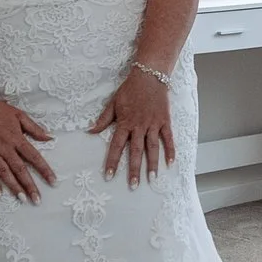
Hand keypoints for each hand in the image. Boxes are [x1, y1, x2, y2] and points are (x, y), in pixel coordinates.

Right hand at [0, 94, 55, 200]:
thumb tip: (50, 137)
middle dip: (30, 185)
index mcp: (17, 138)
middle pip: (20, 169)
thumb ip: (35, 128)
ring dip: (14, 187)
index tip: (53, 182)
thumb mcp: (19, 115)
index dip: (44, 170)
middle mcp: (5, 147)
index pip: (34, 157)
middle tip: (37, 200)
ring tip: (22, 199)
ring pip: (4, 173)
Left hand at [91, 64, 175, 184]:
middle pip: (136, 151)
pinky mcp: (164, 121)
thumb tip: (90, 131)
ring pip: (152, 147)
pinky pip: (168, 138)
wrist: (149, 76)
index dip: (113, 161)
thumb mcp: (113, 103)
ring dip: (152, 164)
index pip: (117, 146)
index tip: (109, 176)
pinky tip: (170, 163)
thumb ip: (103, 119)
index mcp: (125, 123)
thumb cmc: (130, 89)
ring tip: (152, 179)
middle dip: (134, 169)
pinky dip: (170, 150)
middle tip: (133, 185)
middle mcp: (139, 126)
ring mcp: (153, 124)